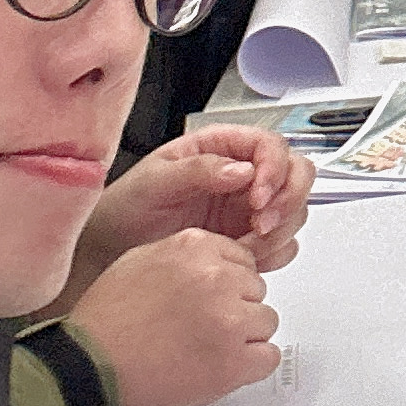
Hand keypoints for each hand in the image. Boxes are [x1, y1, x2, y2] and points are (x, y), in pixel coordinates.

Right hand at [67, 226, 281, 405]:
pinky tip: (218, 368)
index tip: (209, 299)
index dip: (225, 283)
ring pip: (265, 322)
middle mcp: (215, 278)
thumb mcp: (137, 263)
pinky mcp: (233, 362)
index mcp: (193, 248)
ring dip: (242, 338)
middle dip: (235, 308)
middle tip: (201, 329)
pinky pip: (267, 357)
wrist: (88, 373)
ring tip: (204, 349)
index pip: (242, 258)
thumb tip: (212, 261)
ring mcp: (229, 320)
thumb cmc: (103, 325)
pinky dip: (249, 366)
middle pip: (255, 289)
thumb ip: (183, 257)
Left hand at [77, 121, 313, 283]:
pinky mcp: (249, 241)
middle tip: (261, 226)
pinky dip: (272, 253)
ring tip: (244, 248)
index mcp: (222, 148)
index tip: (259, 197)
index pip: (272, 146)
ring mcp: (248, 209)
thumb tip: (243, 170)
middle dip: (288, 200)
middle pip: (297, 174)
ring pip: (295, 210)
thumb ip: (199, 170)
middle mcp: (242, 175)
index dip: (275, 169)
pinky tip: (243, 259)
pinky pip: (282, 244)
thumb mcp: (154, 181)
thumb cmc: (125, 209)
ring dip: (280, 230)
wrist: (109, 252)